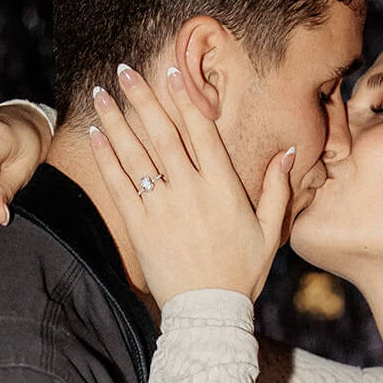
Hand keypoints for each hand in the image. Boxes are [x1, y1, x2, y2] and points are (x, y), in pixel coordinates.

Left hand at [88, 65, 292, 307]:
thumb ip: (278, 189)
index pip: (201, 132)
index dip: (184, 100)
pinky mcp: (140, 226)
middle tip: (124, 69)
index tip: (171, 73)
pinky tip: (95, 134)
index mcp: (223, 188)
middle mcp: (191, 191)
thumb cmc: (241, 274)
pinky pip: (119, 185)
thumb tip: (288, 151)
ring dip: (117, 120)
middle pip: (162, 133)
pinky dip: (106, 157)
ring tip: (101, 92)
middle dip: (143, 98)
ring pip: (135, 154)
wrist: (208, 313)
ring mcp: (162, 208)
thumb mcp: (270, 233)